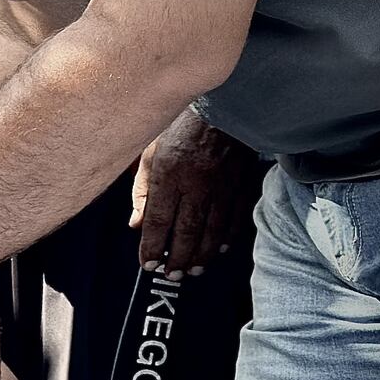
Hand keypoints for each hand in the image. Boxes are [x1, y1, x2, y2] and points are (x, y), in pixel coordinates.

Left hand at [130, 109, 263, 278]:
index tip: (148, 264)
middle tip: (172, 275)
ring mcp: (223, 184)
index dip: (153, 246)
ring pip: (213, 229)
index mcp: (169, 173)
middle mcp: (197, 182)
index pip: (159, 220)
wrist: (224, 104)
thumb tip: (136, 225)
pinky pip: (237, 217)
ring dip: (202, 254)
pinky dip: (228, 237)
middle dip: (178, 258)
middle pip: (187, 231)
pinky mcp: (243, 182)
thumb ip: (142, 192)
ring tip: (192, 270)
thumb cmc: (180, 127)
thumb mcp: (151, 153)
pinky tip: (220, 249)